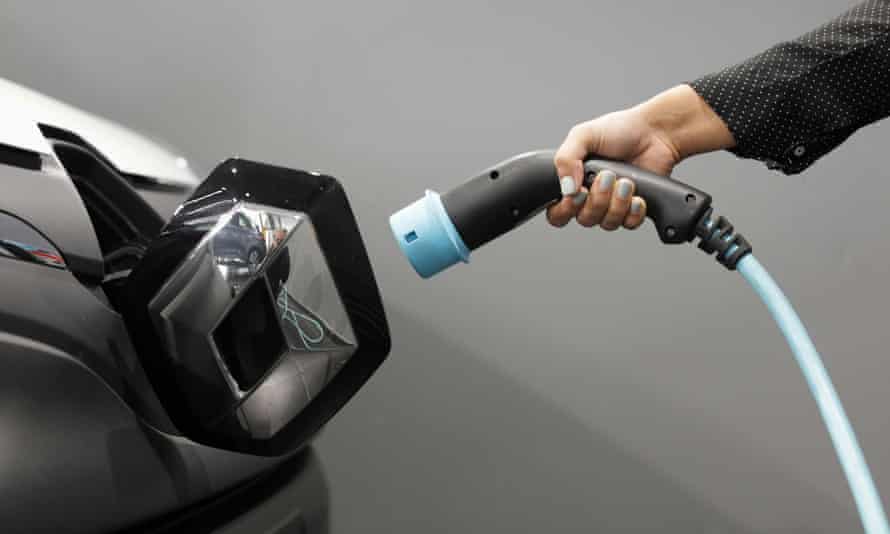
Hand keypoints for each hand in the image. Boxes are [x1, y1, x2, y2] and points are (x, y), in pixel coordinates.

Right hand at [547, 84, 734, 229]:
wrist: (656, 133)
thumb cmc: (621, 130)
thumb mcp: (583, 135)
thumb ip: (565, 158)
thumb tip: (566, 187)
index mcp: (574, 182)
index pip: (557, 212)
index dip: (564, 210)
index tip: (578, 193)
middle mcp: (591, 197)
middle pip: (584, 219)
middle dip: (597, 200)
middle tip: (607, 177)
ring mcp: (613, 205)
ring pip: (607, 223)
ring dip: (618, 203)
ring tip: (627, 181)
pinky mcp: (633, 209)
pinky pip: (629, 224)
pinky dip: (633, 211)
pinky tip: (638, 196)